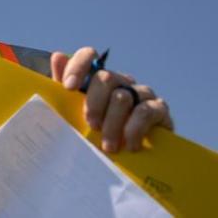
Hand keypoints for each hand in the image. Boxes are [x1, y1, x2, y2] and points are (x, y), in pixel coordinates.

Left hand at [50, 47, 174, 152]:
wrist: (131, 161)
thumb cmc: (98, 135)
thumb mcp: (76, 116)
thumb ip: (65, 90)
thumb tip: (58, 56)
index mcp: (98, 79)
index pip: (89, 56)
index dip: (78, 66)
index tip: (68, 87)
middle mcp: (120, 81)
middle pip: (106, 78)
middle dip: (94, 103)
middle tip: (91, 126)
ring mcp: (141, 93)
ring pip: (123, 97)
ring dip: (112, 123)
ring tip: (108, 146)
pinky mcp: (159, 109)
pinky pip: (145, 112)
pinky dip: (134, 129)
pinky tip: (129, 145)